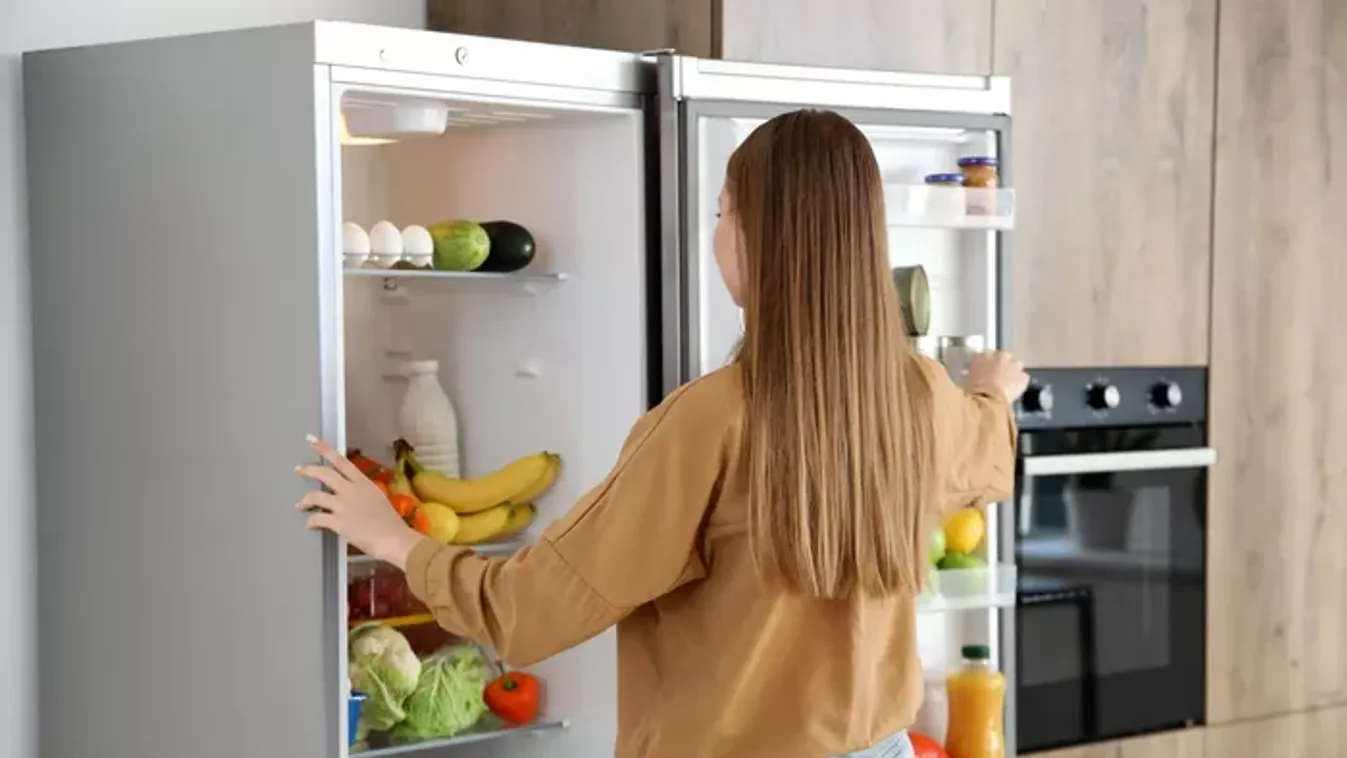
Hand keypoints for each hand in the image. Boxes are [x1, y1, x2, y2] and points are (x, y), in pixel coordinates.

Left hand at [295, 435, 422, 569]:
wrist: (393, 539)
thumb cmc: (389, 522)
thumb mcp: (377, 498)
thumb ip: (361, 492)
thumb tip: (350, 494)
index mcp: (362, 482)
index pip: (340, 460)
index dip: (324, 449)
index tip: (311, 440)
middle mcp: (351, 490)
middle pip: (324, 474)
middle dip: (308, 470)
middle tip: (298, 469)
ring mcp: (343, 506)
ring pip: (315, 496)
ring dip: (305, 501)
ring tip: (301, 505)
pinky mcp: (337, 522)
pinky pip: (316, 519)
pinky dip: (311, 522)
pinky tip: (310, 525)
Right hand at [967, 350, 1028, 403]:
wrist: (988, 399)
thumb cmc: (973, 391)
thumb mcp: (968, 380)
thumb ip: (974, 373)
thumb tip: (975, 375)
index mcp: (982, 356)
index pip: (986, 354)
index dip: (988, 362)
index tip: (986, 370)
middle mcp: (999, 356)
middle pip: (1003, 355)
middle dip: (1002, 363)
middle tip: (999, 374)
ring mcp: (1013, 365)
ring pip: (1017, 364)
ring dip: (1014, 370)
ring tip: (1010, 381)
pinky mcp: (1023, 376)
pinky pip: (1023, 378)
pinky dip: (1020, 383)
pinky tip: (1016, 390)